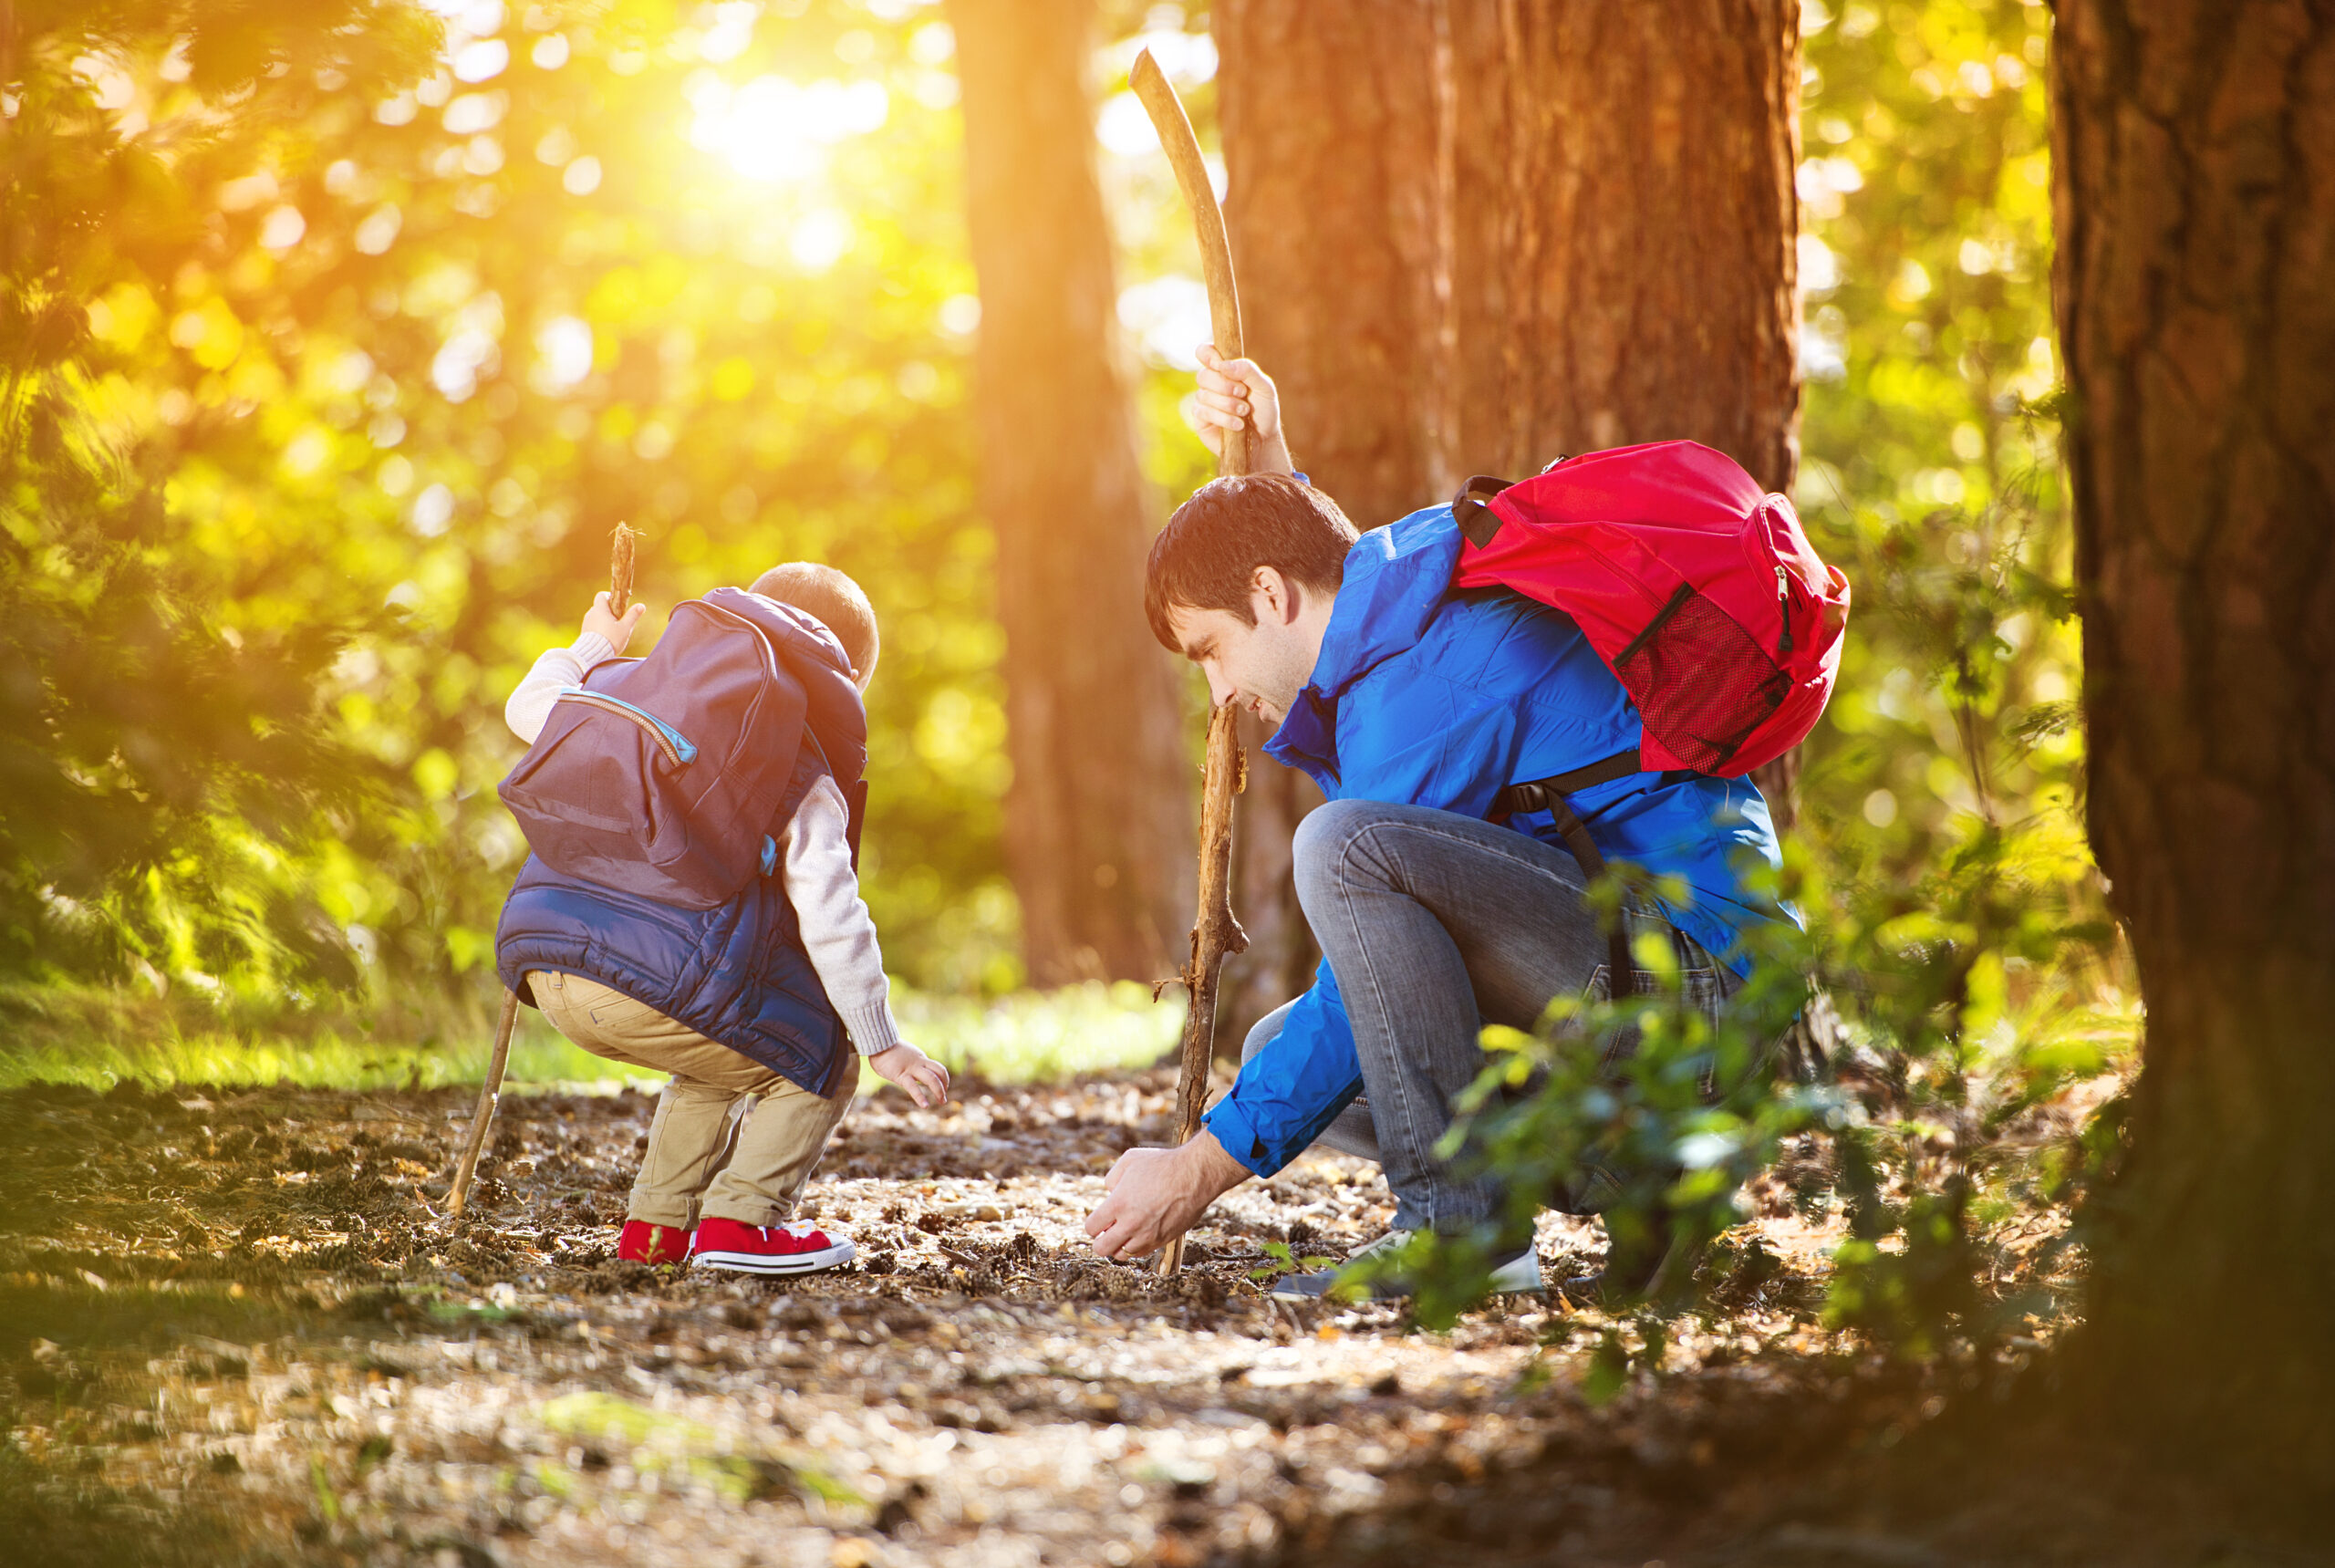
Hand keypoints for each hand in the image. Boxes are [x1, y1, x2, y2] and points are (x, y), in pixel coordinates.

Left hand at [581, 591, 646, 655]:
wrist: (594, 655)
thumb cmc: (611, 639)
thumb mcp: (625, 628)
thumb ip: (633, 616)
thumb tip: (642, 605)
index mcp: (600, 609)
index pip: (601, 595)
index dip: (609, 596)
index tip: (618, 604)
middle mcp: (591, 614)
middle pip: (600, 606)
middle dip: (609, 611)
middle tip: (619, 620)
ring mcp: (586, 623)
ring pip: (596, 617)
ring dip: (604, 620)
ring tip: (613, 631)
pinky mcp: (584, 632)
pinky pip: (592, 626)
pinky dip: (599, 628)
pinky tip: (606, 638)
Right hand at [867, 1042, 949, 1108]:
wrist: (876, 1043)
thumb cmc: (885, 1050)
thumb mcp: (902, 1055)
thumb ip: (908, 1062)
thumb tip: (905, 1068)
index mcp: (919, 1058)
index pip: (937, 1068)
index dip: (943, 1079)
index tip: (943, 1088)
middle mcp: (919, 1063)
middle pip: (939, 1072)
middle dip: (944, 1086)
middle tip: (943, 1099)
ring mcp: (911, 1069)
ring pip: (931, 1079)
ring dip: (939, 1091)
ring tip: (941, 1102)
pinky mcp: (901, 1075)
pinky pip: (913, 1087)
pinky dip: (920, 1097)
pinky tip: (925, 1106)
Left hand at [1083, 1131, 1249, 1260]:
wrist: (1195, 1175)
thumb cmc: (1163, 1164)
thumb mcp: (1130, 1160)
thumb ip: (1112, 1179)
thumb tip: (1110, 1193)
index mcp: (1119, 1203)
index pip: (1091, 1228)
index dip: (1093, 1224)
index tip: (1100, 1218)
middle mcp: (1131, 1224)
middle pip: (1102, 1248)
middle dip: (1100, 1240)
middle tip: (1108, 1230)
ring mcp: (1148, 1235)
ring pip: (1122, 1254)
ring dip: (1119, 1245)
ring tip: (1125, 1231)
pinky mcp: (1163, 1240)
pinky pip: (1141, 1253)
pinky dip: (1136, 1246)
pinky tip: (1140, 1232)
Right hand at [1187, 345, 1296, 474]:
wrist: (1264, 440)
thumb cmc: (1264, 411)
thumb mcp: (1264, 387)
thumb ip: (1248, 371)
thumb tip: (1224, 365)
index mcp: (1224, 370)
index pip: (1205, 352)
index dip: (1208, 354)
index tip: (1220, 364)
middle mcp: (1211, 384)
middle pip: (1203, 375)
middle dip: (1224, 385)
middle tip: (1243, 393)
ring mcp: (1204, 402)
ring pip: (1204, 395)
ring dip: (1228, 404)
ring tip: (1244, 412)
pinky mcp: (1201, 420)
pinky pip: (1204, 412)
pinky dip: (1224, 418)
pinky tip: (1238, 425)